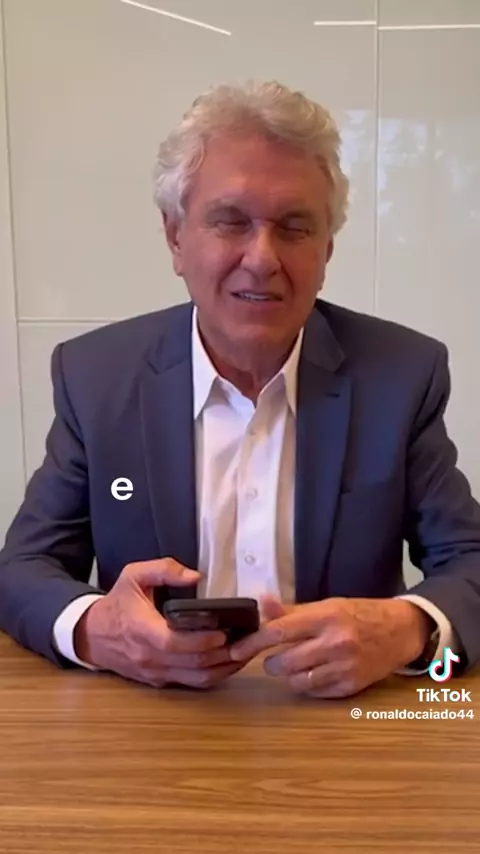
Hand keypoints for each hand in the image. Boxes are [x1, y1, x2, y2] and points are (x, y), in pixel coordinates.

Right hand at [74, 558, 243, 688]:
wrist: (92, 635)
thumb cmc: (117, 603)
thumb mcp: (133, 576)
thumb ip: (163, 569)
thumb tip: (195, 576)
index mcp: (142, 630)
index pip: (174, 643)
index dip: (202, 640)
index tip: (224, 631)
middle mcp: (150, 657)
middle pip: (193, 664)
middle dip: (224, 654)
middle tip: (248, 640)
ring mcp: (156, 672)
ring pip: (196, 678)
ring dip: (225, 668)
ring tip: (246, 651)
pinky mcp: (160, 681)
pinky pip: (192, 683)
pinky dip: (214, 675)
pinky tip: (230, 662)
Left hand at [230, 595, 431, 697]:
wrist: (399, 631)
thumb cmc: (358, 614)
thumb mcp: (326, 605)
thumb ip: (292, 610)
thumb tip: (261, 603)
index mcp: (325, 617)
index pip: (278, 632)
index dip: (252, 643)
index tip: (236, 649)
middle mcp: (335, 643)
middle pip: (283, 662)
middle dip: (271, 662)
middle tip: (274, 657)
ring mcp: (344, 667)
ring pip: (296, 681)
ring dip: (288, 675)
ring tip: (295, 665)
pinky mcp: (351, 687)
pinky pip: (314, 693)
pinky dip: (307, 685)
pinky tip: (314, 673)